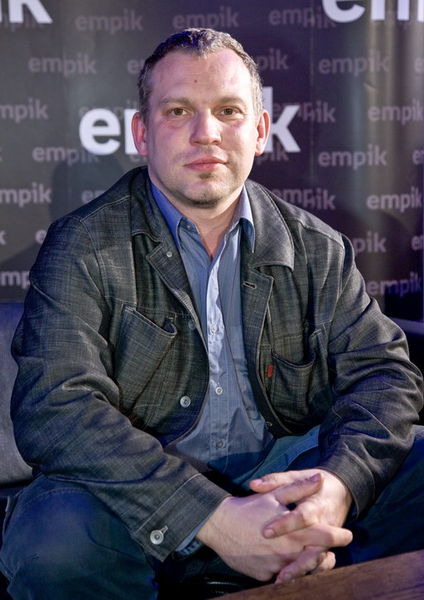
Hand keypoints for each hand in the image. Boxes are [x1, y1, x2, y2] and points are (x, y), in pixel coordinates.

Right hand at [197, 474, 351, 581]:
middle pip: (316, 558)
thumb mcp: (275, 495)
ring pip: (302, 571)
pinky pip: (282, 577)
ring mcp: (276, 567)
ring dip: (312, 566)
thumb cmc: (249, 508)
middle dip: (327, 555)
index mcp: (293, 533)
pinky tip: (292, 565)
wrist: (220, 526)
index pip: (324, 537)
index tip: (347, 534)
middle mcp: (287, 553)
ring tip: (318, 559)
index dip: (339, 536)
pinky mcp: (265, 575)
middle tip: (332, 552)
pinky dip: (291, 572)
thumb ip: (300, 488)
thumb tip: (320, 479)